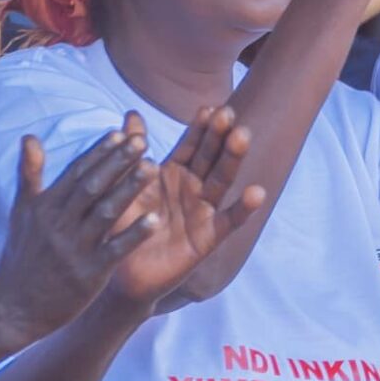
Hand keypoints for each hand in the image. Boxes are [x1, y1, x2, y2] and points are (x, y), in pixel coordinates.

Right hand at [0, 123, 155, 340]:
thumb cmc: (21, 258)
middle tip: (143, 140)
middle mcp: (59, 224)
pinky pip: (115, 250)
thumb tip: (29, 136)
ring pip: (106, 212)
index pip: (77, 173)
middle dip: (118, 161)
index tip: (122, 132)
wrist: (13, 309)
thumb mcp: (21, 213)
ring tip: (153, 167)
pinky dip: (135, 234)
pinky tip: (156, 219)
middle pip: (93, 186)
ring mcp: (74, 249)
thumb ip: (29, 174)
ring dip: (130, 188)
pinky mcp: (88, 274)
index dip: (100, 152)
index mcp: (46, 207)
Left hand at [102, 107, 263, 309]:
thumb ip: (133, 151)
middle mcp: (193, 188)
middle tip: (228, 113)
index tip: (210, 107)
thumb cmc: (124, 227)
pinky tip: (256, 193)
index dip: (200, 127)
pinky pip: (228, 221)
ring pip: (221, 180)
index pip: (191, 144)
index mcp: (174, 172)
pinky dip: (243, 208)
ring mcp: (203, 211)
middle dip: (219, 135)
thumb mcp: (126, 185)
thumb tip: (131, 113)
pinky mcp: (208, 237)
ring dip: (232, 159)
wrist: (123, 273)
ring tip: (242, 137)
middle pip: (210, 157)